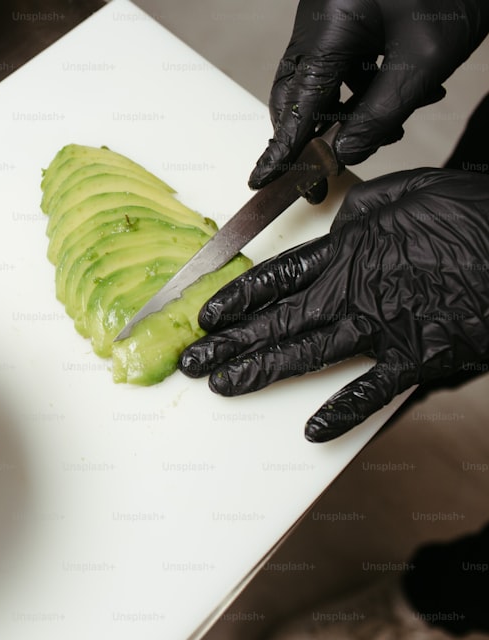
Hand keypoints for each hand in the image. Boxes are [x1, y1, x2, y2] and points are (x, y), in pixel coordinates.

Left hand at [178, 169, 488, 441]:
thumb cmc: (470, 211)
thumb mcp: (405, 195)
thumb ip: (362, 215)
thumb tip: (340, 224)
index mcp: (346, 251)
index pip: (273, 279)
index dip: (236, 299)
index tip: (205, 316)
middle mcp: (351, 291)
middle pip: (275, 321)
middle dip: (229, 343)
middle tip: (191, 362)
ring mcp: (380, 326)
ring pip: (304, 353)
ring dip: (260, 371)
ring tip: (221, 387)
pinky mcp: (416, 355)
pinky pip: (372, 390)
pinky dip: (344, 411)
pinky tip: (312, 431)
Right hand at [251, 0, 488, 201]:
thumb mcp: (425, 58)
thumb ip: (382, 112)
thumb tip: (346, 152)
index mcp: (328, 27)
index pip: (296, 103)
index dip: (281, 148)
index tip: (262, 180)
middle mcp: (318, 21)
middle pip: (296, 92)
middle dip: (310, 137)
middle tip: (322, 175)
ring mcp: (330, 16)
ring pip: (321, 80)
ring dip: (347, 113)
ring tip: (389, 130)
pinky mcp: (347, 15)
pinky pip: (342, 63)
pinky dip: (363, 88)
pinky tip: (404, 95)